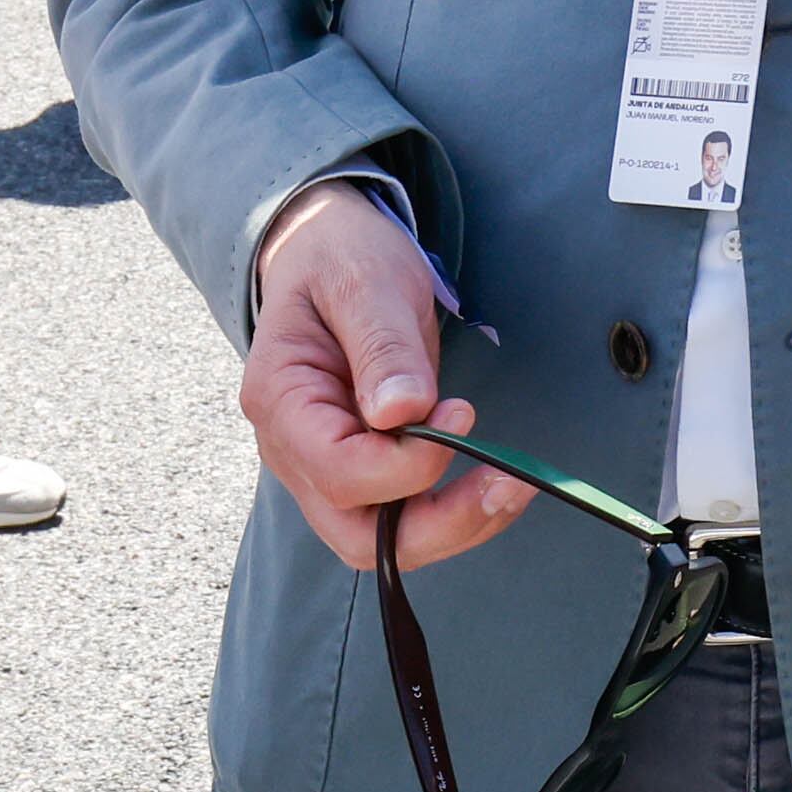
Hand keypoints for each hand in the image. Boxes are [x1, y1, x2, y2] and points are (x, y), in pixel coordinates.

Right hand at [241, 182, 525, 576]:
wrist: (330, 250)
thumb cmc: (342, 257)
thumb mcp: (365, 282)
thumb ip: (381, 345)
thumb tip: (402, 412)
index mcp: (279, 401)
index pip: (339, 472)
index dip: (408, 464)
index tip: (462, 412)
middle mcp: (291, 451)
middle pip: (357, 536)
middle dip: (440, 525)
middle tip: (506, 483)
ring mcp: (321, 467)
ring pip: (383, 540)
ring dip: (454, 525)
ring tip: (511, 484)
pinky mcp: (360, 469)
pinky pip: (401, 516)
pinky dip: (451, 511)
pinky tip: (492, 478)